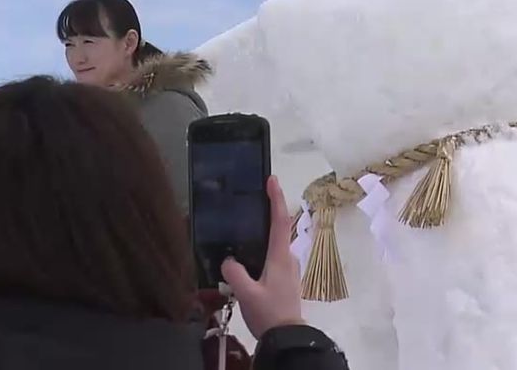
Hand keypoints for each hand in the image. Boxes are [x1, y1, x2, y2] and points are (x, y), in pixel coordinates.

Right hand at [221, 177, 304, 338]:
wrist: (287, 337)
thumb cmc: (269, 313)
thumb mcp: (247, 293)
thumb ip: (234, 273)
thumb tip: (228, 259)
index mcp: (280, 257)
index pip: (280, 221)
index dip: (276, 199)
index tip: (272, 179)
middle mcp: (288, 258)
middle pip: (279, 228)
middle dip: (270, 210)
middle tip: (254, 197)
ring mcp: (288, 269)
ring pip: (276, 243)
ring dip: (265, 230)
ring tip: (246, 225)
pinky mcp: (284, 279)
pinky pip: (274, 256)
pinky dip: (263, 247)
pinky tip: (249, 254)